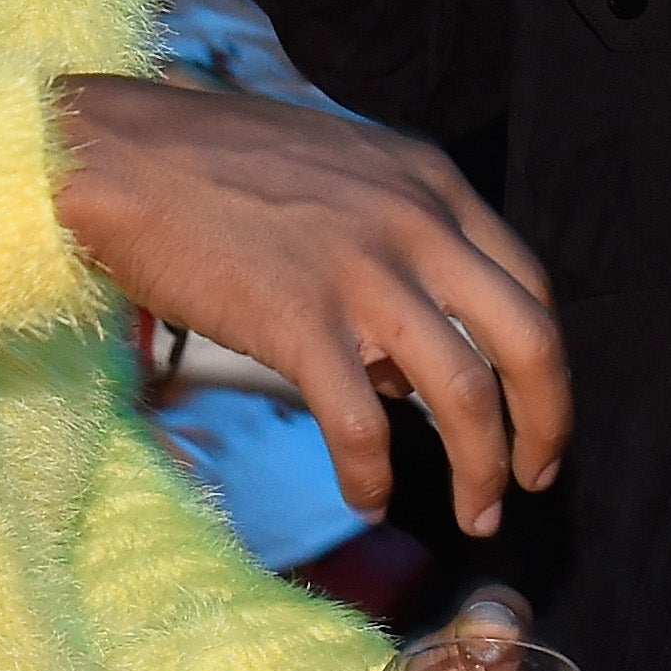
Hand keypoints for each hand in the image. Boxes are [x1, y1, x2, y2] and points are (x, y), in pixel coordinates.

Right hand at [52, 74, 564, 535]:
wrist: (123, 154)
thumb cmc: (220, 167)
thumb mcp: (344, 177)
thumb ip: (397, 250)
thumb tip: (411, 365)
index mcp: (432, 185)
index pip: (530, 286)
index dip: (547, 365)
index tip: (536, 415)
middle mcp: (416, 224)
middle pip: (529, 341)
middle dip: (545, 425)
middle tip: (532, 479)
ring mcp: (361, 273)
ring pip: (463, 394)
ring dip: (479, 469)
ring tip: (474, 515)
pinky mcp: (298, 321)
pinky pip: (363, 423)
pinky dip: (375, 476)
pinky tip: (369, 498)